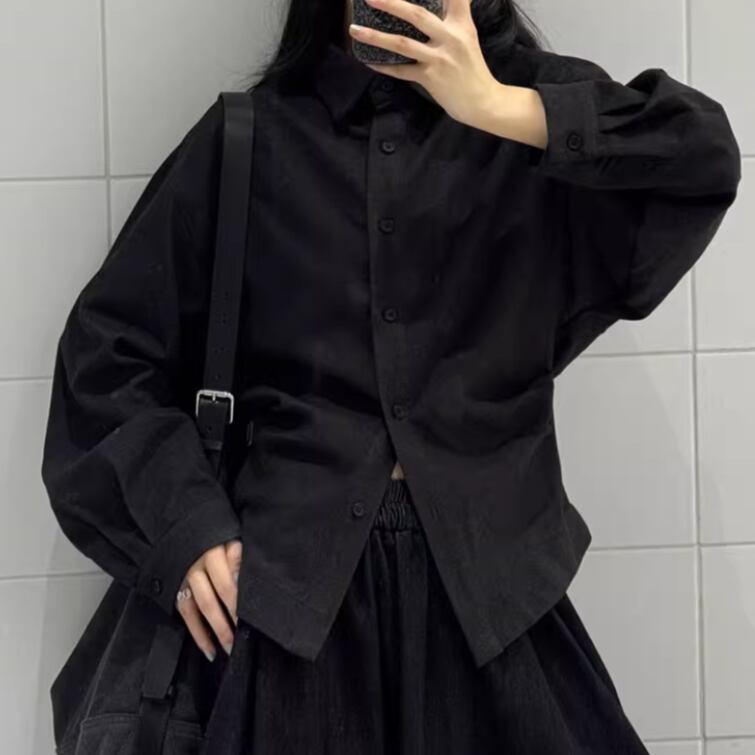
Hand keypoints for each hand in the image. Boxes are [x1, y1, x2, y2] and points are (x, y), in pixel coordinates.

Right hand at [175, 538, 241, 661]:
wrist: (184, 528)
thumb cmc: (216, 536)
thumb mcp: (230, 538)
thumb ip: (238, 558)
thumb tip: (244, 582)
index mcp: (214, 550)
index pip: (228, 579)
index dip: (239, 599)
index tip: (251, 615)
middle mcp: (197, 564)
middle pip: (215, 596)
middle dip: (230, 619)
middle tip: (243, 637)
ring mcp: (185, 577)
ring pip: (201, 607)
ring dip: (216, 630)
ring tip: (230, 648)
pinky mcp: (175, 588)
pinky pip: (187, 615)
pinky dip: (198, 634)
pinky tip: (209, 649)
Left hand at [348, 0, 499, 126]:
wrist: (482, 102)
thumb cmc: (472, 69)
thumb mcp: (468, 37)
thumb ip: (453, 17)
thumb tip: (440, 6)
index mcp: (461, 24)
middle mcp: (450, 37)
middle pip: (416, 14)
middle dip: (390, 3)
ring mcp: (438, 59)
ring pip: (402, 43)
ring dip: (375, 37)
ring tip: (355, 30)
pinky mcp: (430, 78)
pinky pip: (401, 71)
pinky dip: (384, 66)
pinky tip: (369, 61)